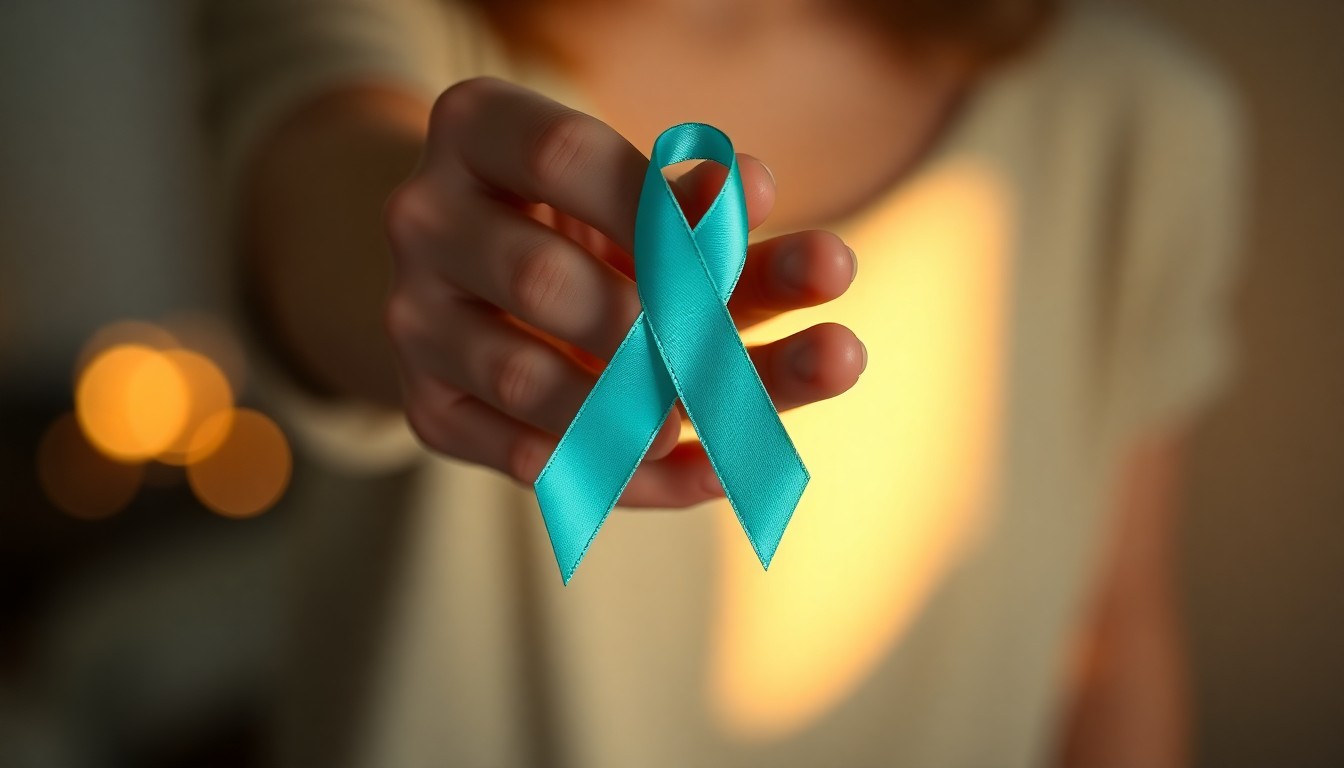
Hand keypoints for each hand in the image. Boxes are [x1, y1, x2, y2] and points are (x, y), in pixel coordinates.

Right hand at [383, 77, 864, 506]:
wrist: (495, 279)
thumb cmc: (597, 223)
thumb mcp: (651, 201)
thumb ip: (707, 210)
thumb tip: (757, 192)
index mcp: (475, 129)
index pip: (563, 157)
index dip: (659, 208)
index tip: (746, 243)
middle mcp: (423, 218)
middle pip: (541, 280)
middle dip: (655, 327)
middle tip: (733, 353)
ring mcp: (414, 319)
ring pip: (526, 380)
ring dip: (634, 411)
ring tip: (723, 423)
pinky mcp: (430, 408)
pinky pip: (523, 456)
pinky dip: (626, 472)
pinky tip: (709, 470)